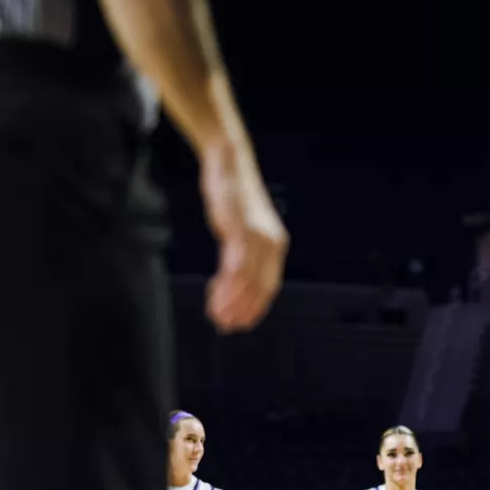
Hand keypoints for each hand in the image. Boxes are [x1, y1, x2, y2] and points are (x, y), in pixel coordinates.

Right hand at [201, 141, 286, 333]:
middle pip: (259, 288)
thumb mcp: (242, 226)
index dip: (257, 308)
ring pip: (246, 281)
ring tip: (217, 318)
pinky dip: (225, 286)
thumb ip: (242, 250)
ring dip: (230, 303)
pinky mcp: (238, 230)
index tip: (243, 324)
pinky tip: (214, 298)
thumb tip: (235, 273)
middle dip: (243, 311)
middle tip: (227, 327)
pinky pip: (234, 266)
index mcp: (275, 245)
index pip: (269, 286)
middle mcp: (271, 243)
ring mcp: (256, 237)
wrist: (229, 161)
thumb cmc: (234, 195)